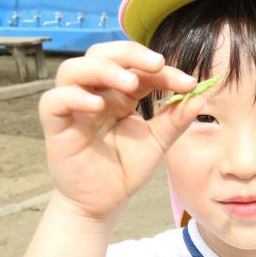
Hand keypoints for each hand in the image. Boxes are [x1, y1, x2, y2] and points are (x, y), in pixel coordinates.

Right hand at [40, 41, 200, 220]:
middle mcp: (95, 93)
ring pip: (74, 69)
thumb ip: (175, 119)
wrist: (104, 202)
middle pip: (102, 54)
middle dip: (131, 54)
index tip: (189, 83)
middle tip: (158, 64)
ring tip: (130, 83)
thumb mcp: (158, 142)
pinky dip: (74, 97)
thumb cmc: (126, 168)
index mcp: (120, 94)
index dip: (163, 71)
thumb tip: (201, 97)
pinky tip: (98, 105)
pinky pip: (54, 100)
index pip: (139, 69)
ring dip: (104, 69)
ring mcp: (73, 106)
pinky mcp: (55, 125)